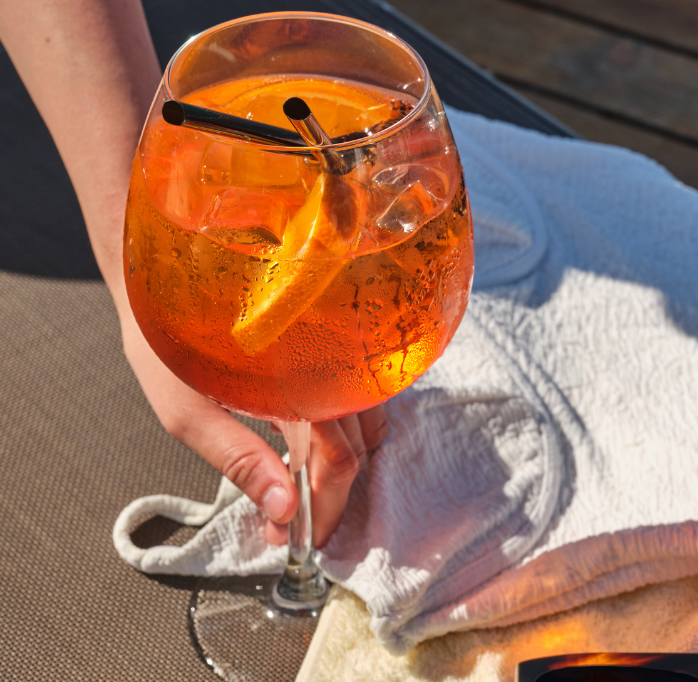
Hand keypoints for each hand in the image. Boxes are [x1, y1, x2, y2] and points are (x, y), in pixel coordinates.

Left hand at [121, 314, 386, 547]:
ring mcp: (343, 352)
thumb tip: (282, 509)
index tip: (302, 541)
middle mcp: (334, 362)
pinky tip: (317, 451)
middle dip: (330, 497)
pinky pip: (364, 401)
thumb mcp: (186, 408)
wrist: (171, 272)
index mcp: (301, 379)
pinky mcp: (340, 348)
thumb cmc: (168, 336)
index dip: (324, 509)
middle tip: (298, 527)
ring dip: (342, 467)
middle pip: (357, 448)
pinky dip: (349, 435)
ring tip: (306, 493)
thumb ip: (238, 460)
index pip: (338, 459)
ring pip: (367, 426)